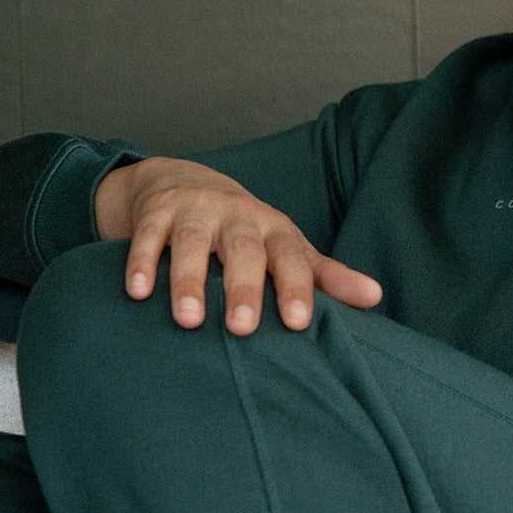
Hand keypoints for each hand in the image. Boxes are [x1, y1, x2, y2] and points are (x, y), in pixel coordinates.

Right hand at [98, 157, 383, 335]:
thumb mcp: (288, 249)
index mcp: (276, 231)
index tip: (298, 324)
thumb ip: (327, 276)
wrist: (186, 184)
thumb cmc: (249, 233)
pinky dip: (140, 262)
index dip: (296, 288)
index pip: (292, 258)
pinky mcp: (156, 214)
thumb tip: (376, 297)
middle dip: (244, 287)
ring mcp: (196, 212)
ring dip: (189, 279)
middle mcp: (238, 218)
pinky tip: (136, 293)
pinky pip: (147, 237)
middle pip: (243, 249)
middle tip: (243, 328)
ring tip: (188, 320)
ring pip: (192, 243)